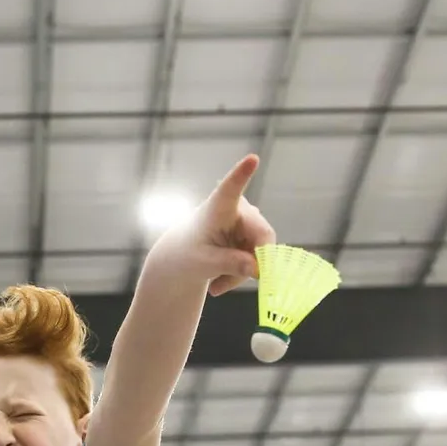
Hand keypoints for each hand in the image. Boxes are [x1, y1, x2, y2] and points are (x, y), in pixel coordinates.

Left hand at [152, 154, 277, 295]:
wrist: (184, 259)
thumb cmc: (187, 255)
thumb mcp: (201, 264)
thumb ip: (227, 264)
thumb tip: (256, 268)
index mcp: (218, 206)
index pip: (231, 188)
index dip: (242, 174)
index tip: (252, 159)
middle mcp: (238, 208)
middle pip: (263, 236)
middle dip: (250, 265)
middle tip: (223, 286)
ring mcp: (249, 222)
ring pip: (263, 254)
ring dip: (243, 274)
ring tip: (216, 285)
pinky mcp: (255, 235)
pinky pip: (260, 260)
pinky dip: (243, 274)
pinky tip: (222, 280)